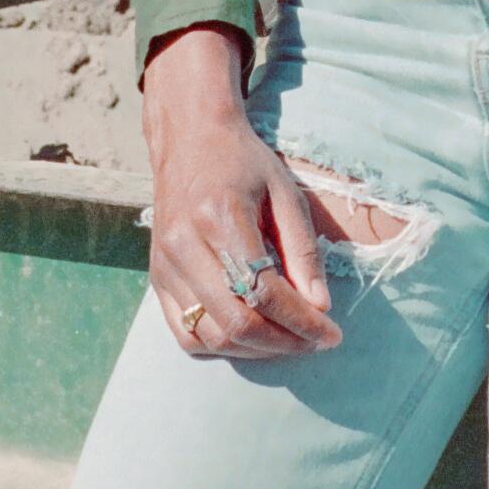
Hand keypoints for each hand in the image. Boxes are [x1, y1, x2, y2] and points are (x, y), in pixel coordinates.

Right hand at [140, 24, 341, 359]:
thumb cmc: (243, 162)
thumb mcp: (285, 192)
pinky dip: (221, 345)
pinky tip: (251, 335)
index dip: (302, 322)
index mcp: (220, 218)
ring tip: (289, 339)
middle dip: (283, 342)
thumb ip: (303, 249)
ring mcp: (165, 267)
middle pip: (235, 322)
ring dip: (255, 350)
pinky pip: (185, 332)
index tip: (331, 333)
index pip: (264, 291)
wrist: (189, 139)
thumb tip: (320, 306)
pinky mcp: (157, 279)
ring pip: (209, 336)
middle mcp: (185, 247)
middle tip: (315, 341)